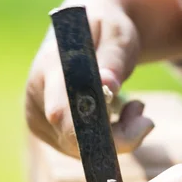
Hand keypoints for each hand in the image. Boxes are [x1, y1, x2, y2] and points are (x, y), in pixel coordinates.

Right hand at [24, 0, 154, 157]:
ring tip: (135, 107)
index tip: (134, 114)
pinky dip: (108, 140)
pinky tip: (120, 116)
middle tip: (145, 115)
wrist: (85, 32)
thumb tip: (108, 84)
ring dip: (118, 137)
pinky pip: (82, 151)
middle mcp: (36, 96)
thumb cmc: (105, 30)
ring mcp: (38, 118)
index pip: (61, 110)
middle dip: (118, 136)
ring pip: (81, 150)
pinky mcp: (48, 133)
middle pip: (73, 138)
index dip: (93, 126)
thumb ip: (113, 58)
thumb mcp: (117, 35)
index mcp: (49, 67)